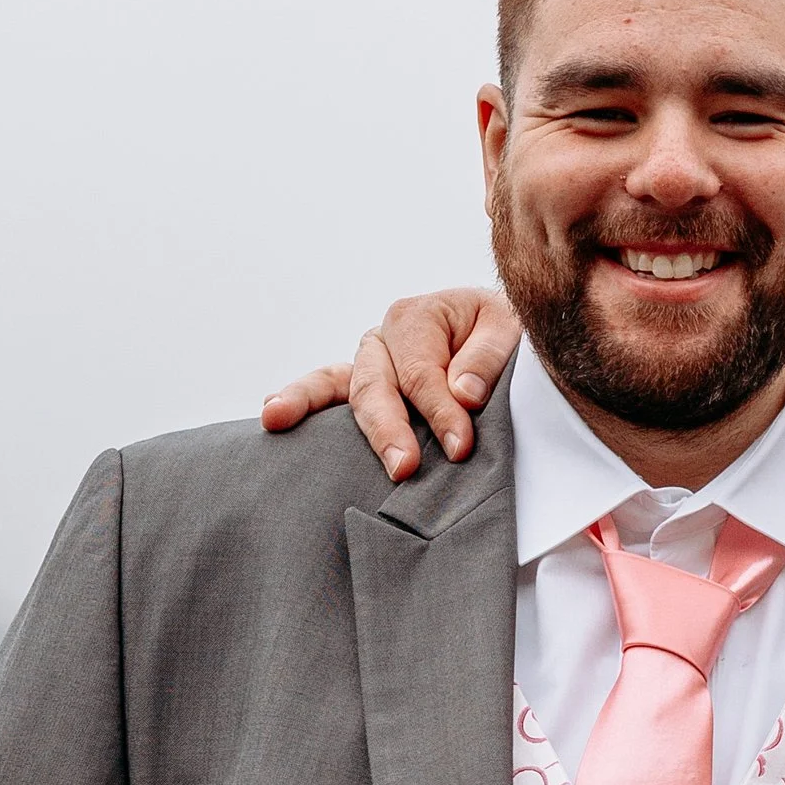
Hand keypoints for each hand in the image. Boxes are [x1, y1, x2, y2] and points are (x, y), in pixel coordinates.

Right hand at [260, 288, 521, 483]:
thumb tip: (462, 394)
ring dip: (317, 410)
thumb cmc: (508, 337)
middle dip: (389, 428)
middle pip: (377, 385)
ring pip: (347, 390)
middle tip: (404, 468)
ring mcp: (370, 363)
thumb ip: (488, 359)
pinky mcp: (364, 386)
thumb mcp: (511, 334)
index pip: (422, 373)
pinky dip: (301, 402)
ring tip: (281, 421)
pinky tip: (273, 417)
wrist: (507, 339)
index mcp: (419, 316)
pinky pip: (328, 392)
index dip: (440, 411)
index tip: (460, 447)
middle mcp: (385, 337)